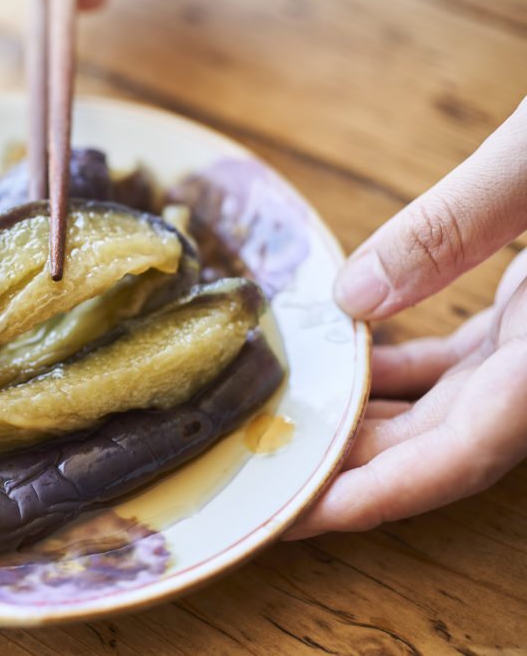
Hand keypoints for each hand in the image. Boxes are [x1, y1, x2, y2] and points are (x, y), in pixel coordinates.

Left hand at [286, 96, 526, 538]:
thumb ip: (456, 225)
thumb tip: (354, 295)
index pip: (469, 451)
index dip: (382, 494)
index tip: (306, 516)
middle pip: (448, 444)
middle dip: (358, 468)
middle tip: (273, 476)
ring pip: (453, 409)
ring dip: (375, 421)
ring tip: (296, 426)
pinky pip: (464, 366)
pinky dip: (405, 369)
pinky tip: (352, 359)